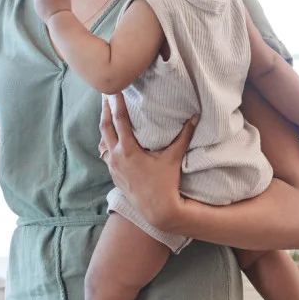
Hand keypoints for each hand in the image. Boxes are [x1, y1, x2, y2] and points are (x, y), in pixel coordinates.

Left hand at [99, 92, 195, 233]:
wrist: (156, 209)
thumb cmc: (165, 183)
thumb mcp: (173, 158)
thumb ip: (184, 136)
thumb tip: (195, 116)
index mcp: (128, 150)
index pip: (119, 121)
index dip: (116, 104)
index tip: (113, 90)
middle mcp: (116, 157)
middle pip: (105, 127)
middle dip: (105, 110)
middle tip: (104, 95)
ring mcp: (113, 166)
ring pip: (103, 141)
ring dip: (104, 126)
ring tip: (105, 113)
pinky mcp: (113, 174)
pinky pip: (105, 153)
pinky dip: (106, 142)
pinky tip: (109, 138)